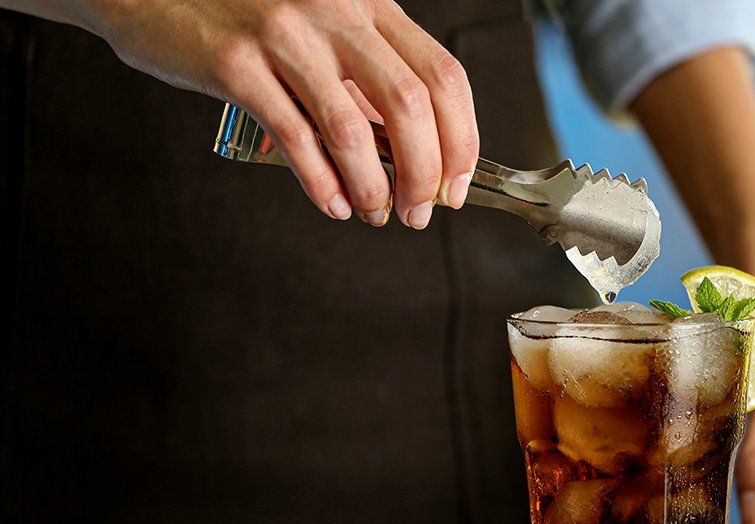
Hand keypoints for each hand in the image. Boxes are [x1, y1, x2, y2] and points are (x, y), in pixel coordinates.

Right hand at [86, 0, 478, 226]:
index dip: (461, 139)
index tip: (456, 184)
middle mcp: (336, 12)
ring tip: (374, 213)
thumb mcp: (324, 27)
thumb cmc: (245, 14)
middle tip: (420, 211)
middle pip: (412, 104)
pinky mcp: (234, 64)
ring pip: (353, 129)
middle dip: (425, 173)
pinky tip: (332, 203)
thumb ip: (366, 75)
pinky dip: (321, 182)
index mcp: (369, 4)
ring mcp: (285, 36)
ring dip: (372, 187)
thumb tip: (413, 152)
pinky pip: (295, 137)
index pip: (443, 76)